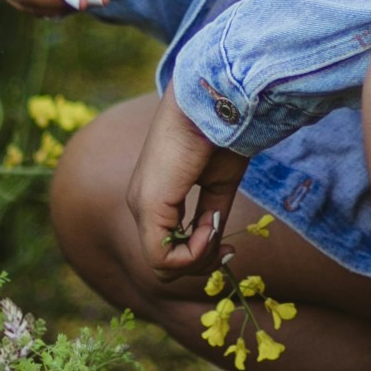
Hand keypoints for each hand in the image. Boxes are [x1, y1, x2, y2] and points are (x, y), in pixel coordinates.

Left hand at [126, 91, 242, 282]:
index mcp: (156, 198)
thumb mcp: (218, 187)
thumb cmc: (219, 137)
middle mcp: (141, 204)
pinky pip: (162, 256)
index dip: (201, 257)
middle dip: (201, 263)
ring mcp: (141, 205)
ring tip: (217, 230)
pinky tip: (210, 228)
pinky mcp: (148, 204)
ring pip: (162, 266)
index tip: (229, 247)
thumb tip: (212, 249)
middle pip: (164, 264)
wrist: (215, 104)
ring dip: (199, 257)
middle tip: (227, 249)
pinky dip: (194, 251)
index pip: (169, 250)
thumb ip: (210, 219)